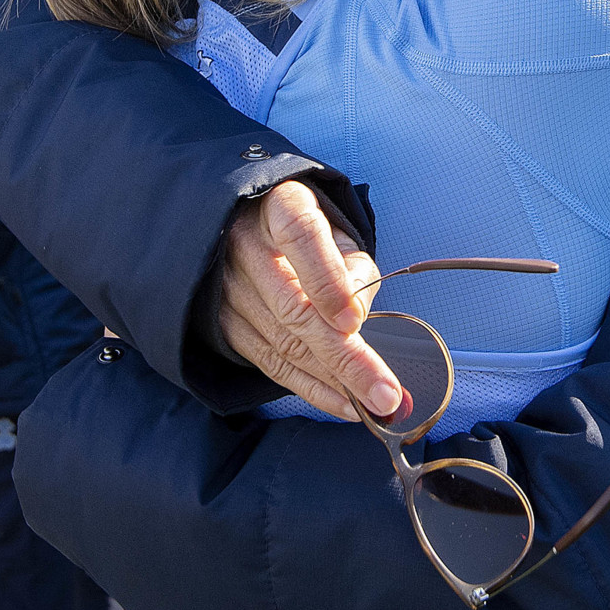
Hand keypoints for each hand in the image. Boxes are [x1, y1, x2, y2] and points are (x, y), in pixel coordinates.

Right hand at [219, 181, 402, 420]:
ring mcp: (229, 287)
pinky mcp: (224, 322)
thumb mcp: (336, 228)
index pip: (300, 236)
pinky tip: (345, 403)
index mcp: (279, 205)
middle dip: (345, 358)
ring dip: (333, 382)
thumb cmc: (305, 226)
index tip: (354, 321)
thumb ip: (353, 266)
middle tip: (385, 392)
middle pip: (294, 308)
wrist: (246, 225)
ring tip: (375, 404)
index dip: (327, 281)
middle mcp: (246, 244)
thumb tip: (356, 318)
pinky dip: (311, 388)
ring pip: (284, 344)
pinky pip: (271, 363)